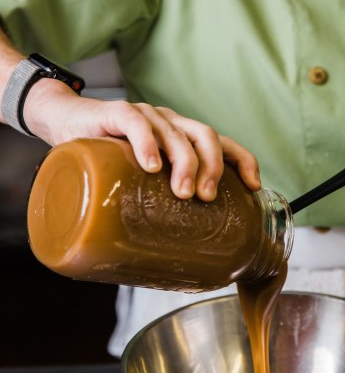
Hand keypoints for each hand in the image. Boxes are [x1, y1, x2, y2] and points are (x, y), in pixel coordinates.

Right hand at [23, 79, 260, 200]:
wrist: (63, 121)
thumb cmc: (105, 157)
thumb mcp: (135, 178)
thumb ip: (151, 202)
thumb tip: (165, 258)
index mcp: (180, 136)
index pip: (222, 142)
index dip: (242, 160)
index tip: (253, 187)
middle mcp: (169, 122)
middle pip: (205, 136)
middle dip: (212, 167)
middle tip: (204, 198)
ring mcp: (145, 115)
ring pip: (175, 132)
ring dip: (184, 163)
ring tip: (182, 192)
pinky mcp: (116, 113)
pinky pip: (136, 123)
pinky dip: (147, 143)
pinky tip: (151, 165)